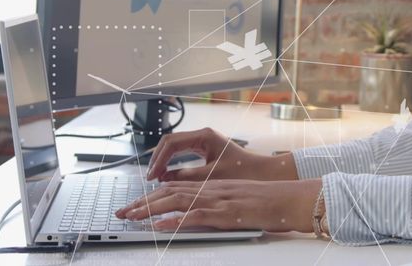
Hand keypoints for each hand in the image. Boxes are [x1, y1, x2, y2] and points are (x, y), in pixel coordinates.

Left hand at [115, 178, 322, 232]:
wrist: (289, 198)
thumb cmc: (268, 200)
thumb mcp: (237, 200)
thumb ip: (216, 204)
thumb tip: (195, 215)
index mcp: (212, 185)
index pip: (175, 188)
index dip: (151, 196)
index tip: (134, 205)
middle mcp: (210, 189)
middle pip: (169, 192)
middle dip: (142, 203)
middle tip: (122, 213)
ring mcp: (217, 199)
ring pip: (176, 200)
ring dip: (150, 209)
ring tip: (132, 218)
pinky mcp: (225, 212)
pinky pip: (195, 215)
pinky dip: (175, 219)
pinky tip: (161, 225)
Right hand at [144, 127, 297, 181]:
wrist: (261, 172)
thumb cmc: (241, 172)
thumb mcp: (210, 177)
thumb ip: (185, 176)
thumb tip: (164, 178)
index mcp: (204, 136)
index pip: (172, 142)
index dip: (158, 159)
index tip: (152, 174)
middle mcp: (202, 135)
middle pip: (170, 142)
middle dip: (158, 158)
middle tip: (151, 176)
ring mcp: (203, 140)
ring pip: (175, 146)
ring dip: (164, 160)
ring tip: (156, 176)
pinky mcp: (205, 148)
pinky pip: (182, 152)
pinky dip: (172, 162)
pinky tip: (167, 175)